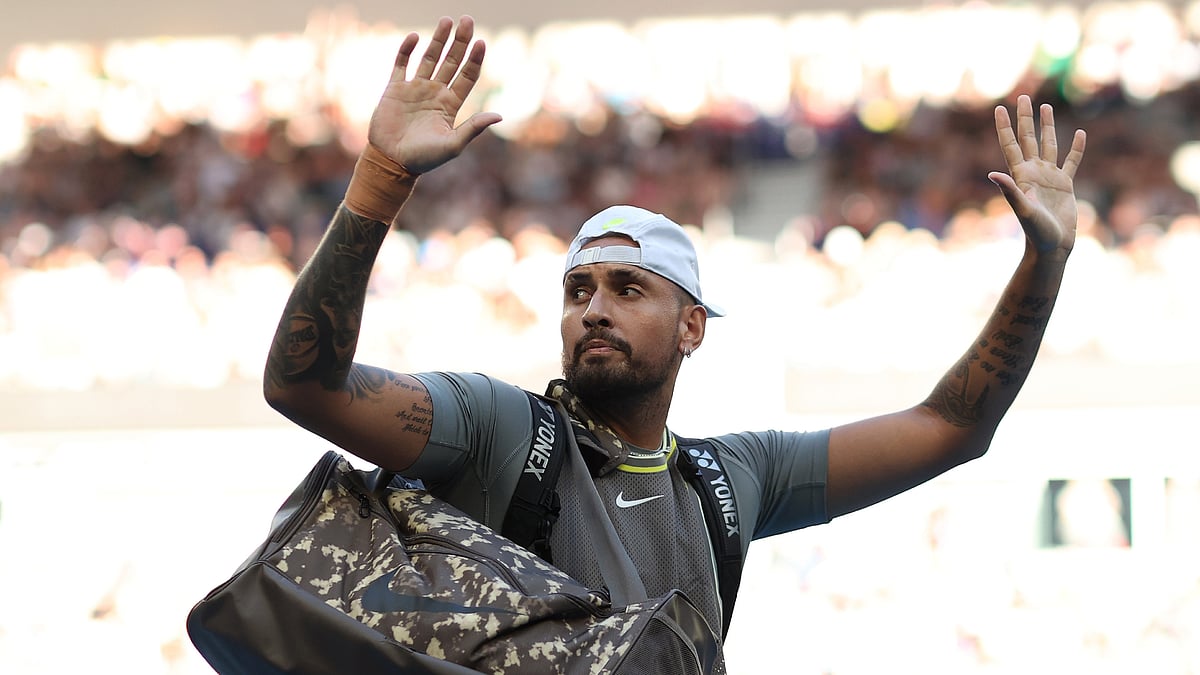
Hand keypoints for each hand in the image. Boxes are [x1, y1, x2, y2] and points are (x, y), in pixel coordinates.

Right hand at [367, 16, 501, 173]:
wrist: (392, 162)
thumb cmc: (424, 159)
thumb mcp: (453, 145)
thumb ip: (474, 128)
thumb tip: (500, 116)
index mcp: (450, 105)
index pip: (467, 76)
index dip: (474, 59)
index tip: (482, 43)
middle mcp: (435, 93)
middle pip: (451, 61)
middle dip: (460, 41)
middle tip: (467, 20)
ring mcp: (415, 89)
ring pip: (429, 57)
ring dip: (438, 40)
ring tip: (447, 21)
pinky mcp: (395, 89)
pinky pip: (402, 64)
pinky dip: (407, 50)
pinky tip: (415, 37)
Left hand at [989, 95, 1085, 255]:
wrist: (1053, 246)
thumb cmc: (1035, 231)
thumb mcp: (1022, 209)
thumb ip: (1010, 190)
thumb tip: (992, 173)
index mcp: (1021, 175)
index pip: (1010, 144)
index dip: (1004, 127)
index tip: (999, 108)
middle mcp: (1034, 172)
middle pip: (1028, 138)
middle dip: (1025, 118)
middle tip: (1022, 97)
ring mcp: (1050, 177)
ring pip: (1049, 145)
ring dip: (1047, 126)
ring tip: (1045, 107)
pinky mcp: (1065, 184)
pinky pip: (1071, 161)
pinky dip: (1076, 148)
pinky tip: (1080, 134)